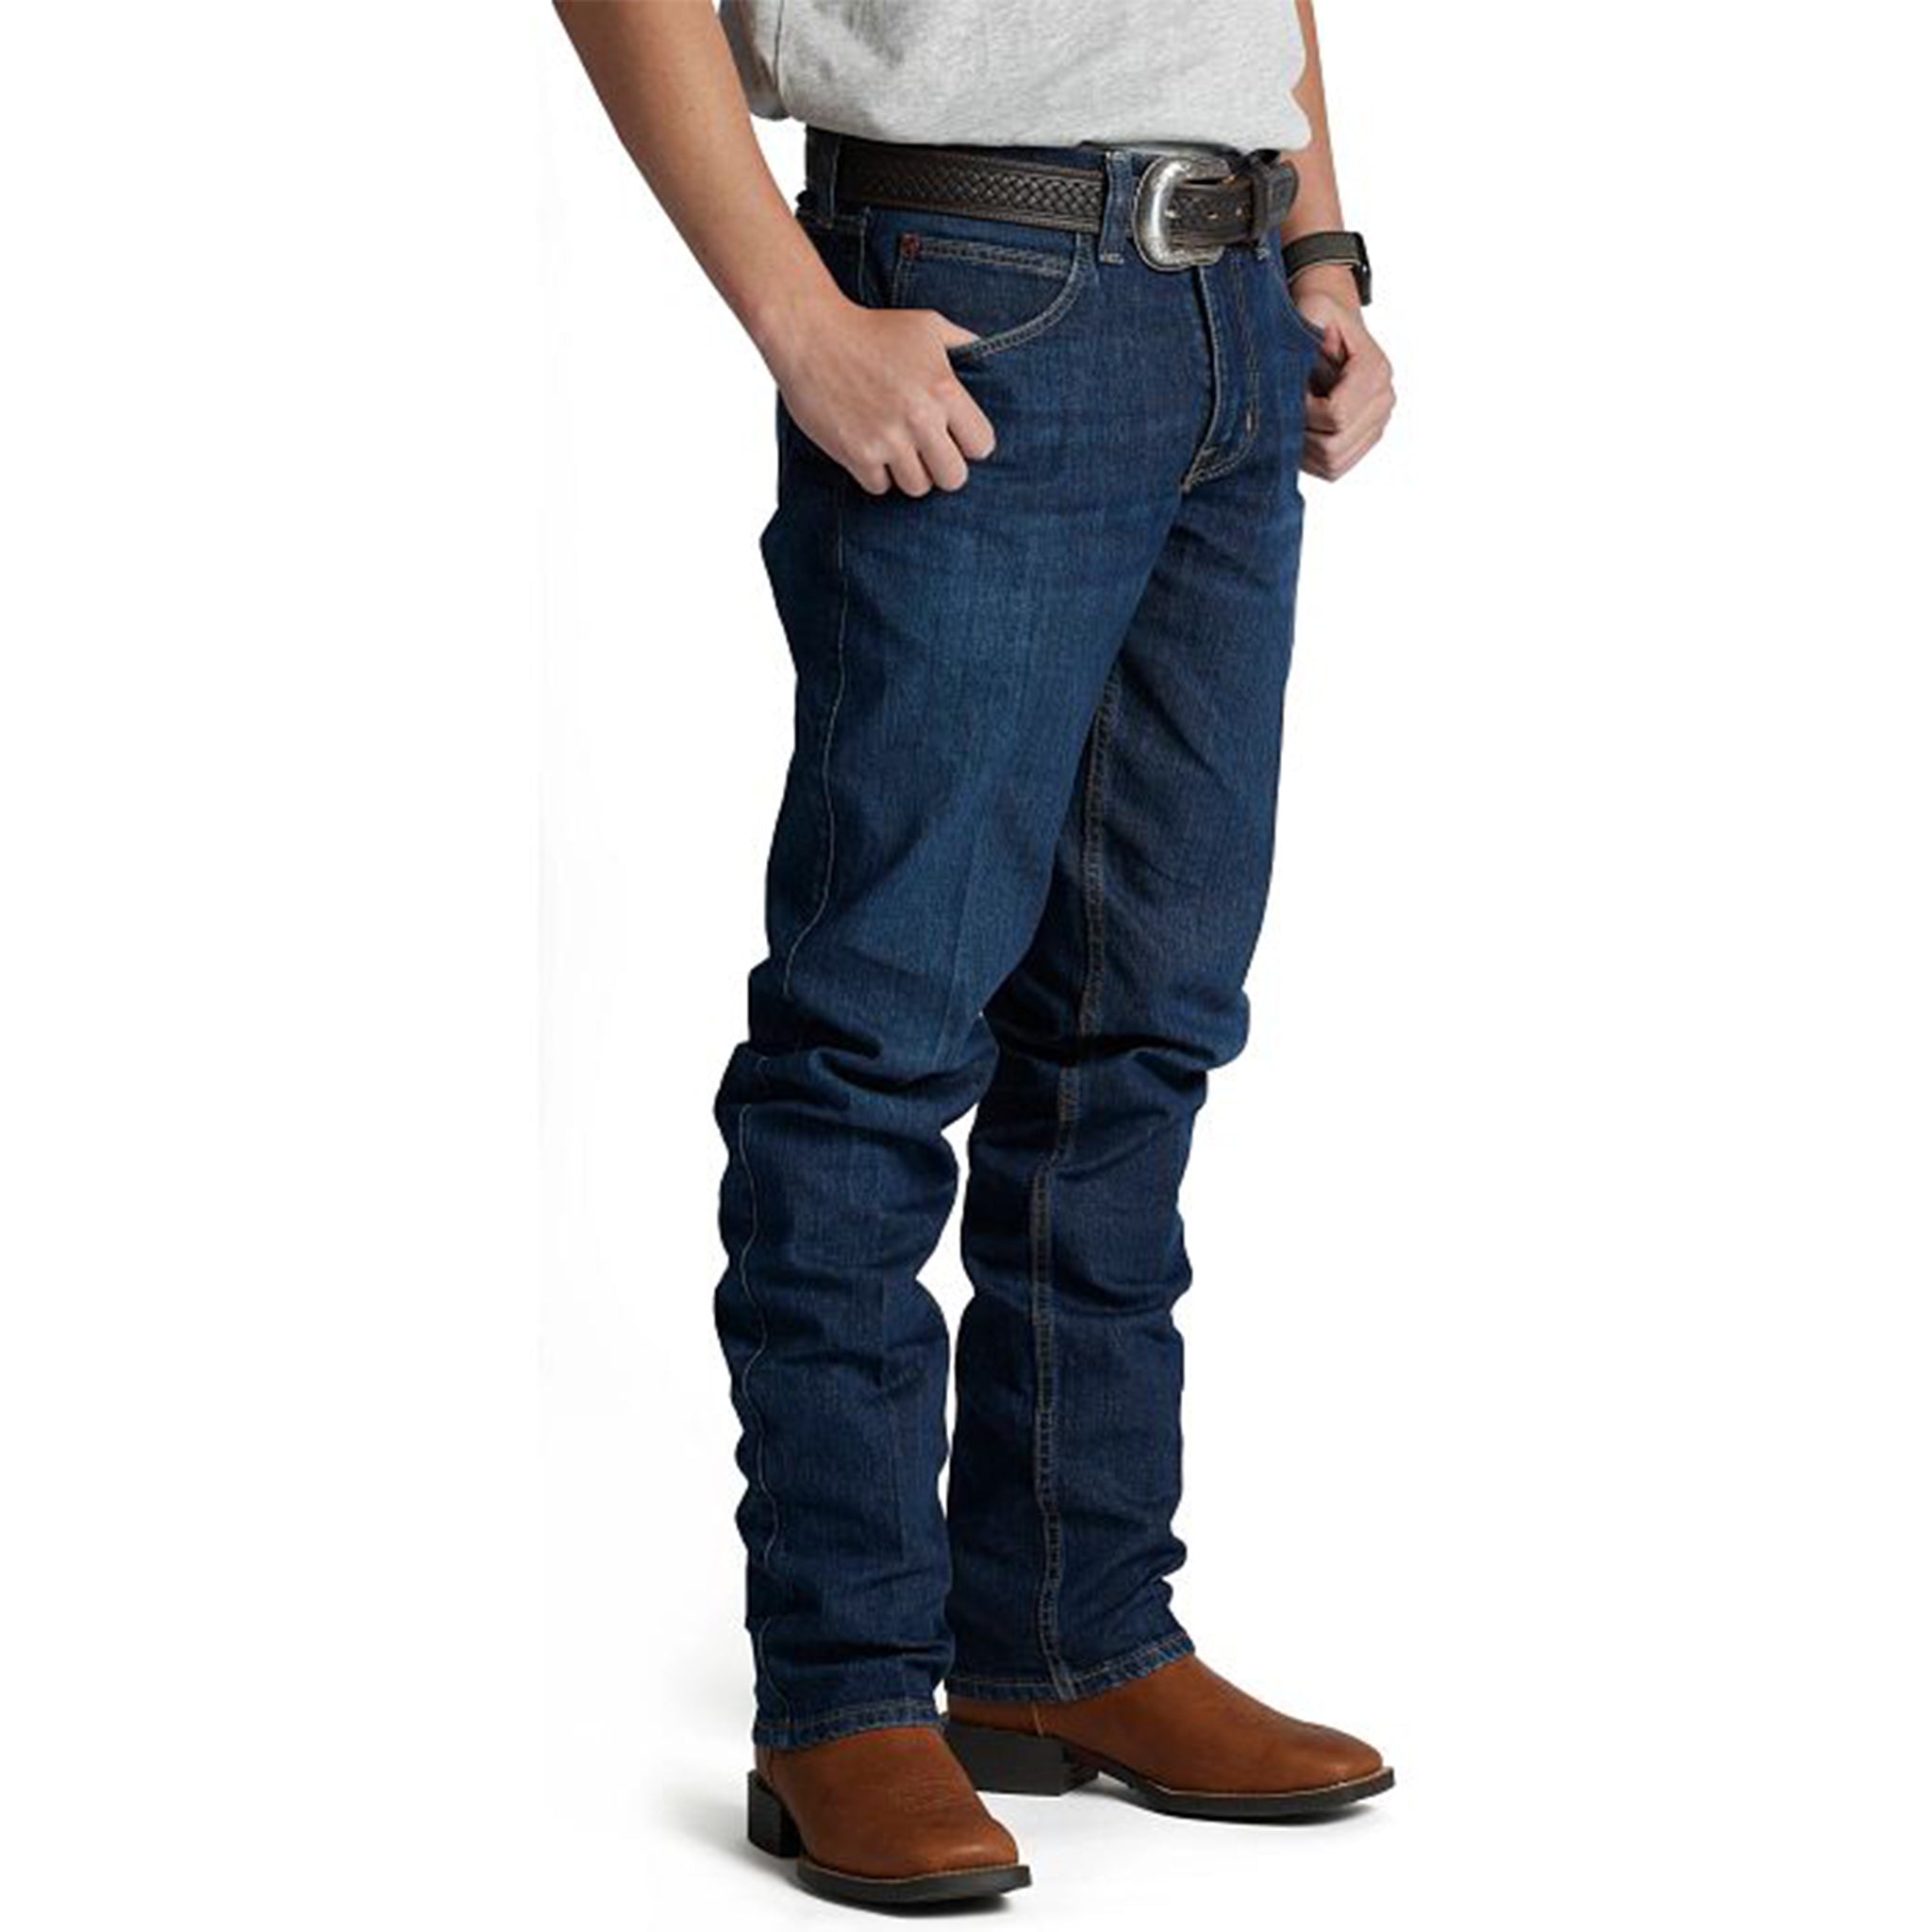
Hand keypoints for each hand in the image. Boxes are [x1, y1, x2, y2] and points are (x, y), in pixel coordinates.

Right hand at [760, 293, 996, 497]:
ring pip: (917, 487)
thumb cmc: (872, 327)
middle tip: (928, 452)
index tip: (955, 436)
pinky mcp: (856, 454)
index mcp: (944, 389)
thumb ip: (964, 344)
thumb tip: (990, 356)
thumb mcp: (927, 325)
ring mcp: (887, 440)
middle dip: (943, 467)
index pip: (981, 445)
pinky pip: (880, 487)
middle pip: (953, 477)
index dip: (970, 444)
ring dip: (910, 472)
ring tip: (898, 449)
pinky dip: (877, 474)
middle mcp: (919, 419)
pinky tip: (871, 449)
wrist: (811, 333)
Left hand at [1293, 283, 1395, 481]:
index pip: (1337, 415)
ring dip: (1303, 450)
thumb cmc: (1318, 318)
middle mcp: (1384, 400)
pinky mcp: (1364, 441)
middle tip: (1283, 411)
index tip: (1289, 391)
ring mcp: (1377, 424)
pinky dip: (1310, 460)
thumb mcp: (1312, 309)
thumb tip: (1312, 352)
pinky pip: (1334, 470)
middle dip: (1300, 433)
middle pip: (1333, 446)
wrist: (1331, 327)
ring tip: (1289, 421)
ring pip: (1333, 463)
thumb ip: (1311, 328)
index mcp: (1375, 371)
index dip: (1303, 411)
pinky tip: (1298, 434)